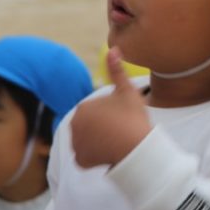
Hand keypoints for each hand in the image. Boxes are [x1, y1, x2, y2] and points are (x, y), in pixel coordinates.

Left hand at [71, 47, 150, 168]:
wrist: (137, 148)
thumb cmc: (133, 118)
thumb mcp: (128, 91)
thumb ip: (117, 70)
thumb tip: (113, 49)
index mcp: (82, 107)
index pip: (98, 110)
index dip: (112, 113)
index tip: (123, 117)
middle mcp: (73, 125)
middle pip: (91, 126)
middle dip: (103, 128)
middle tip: (121, 130)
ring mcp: (75, 144)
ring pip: (88, 141)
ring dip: (99, 142)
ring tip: (116, 142)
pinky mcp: (80, 161)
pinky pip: (87, 158)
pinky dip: (96, 157)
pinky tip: (109, 154)